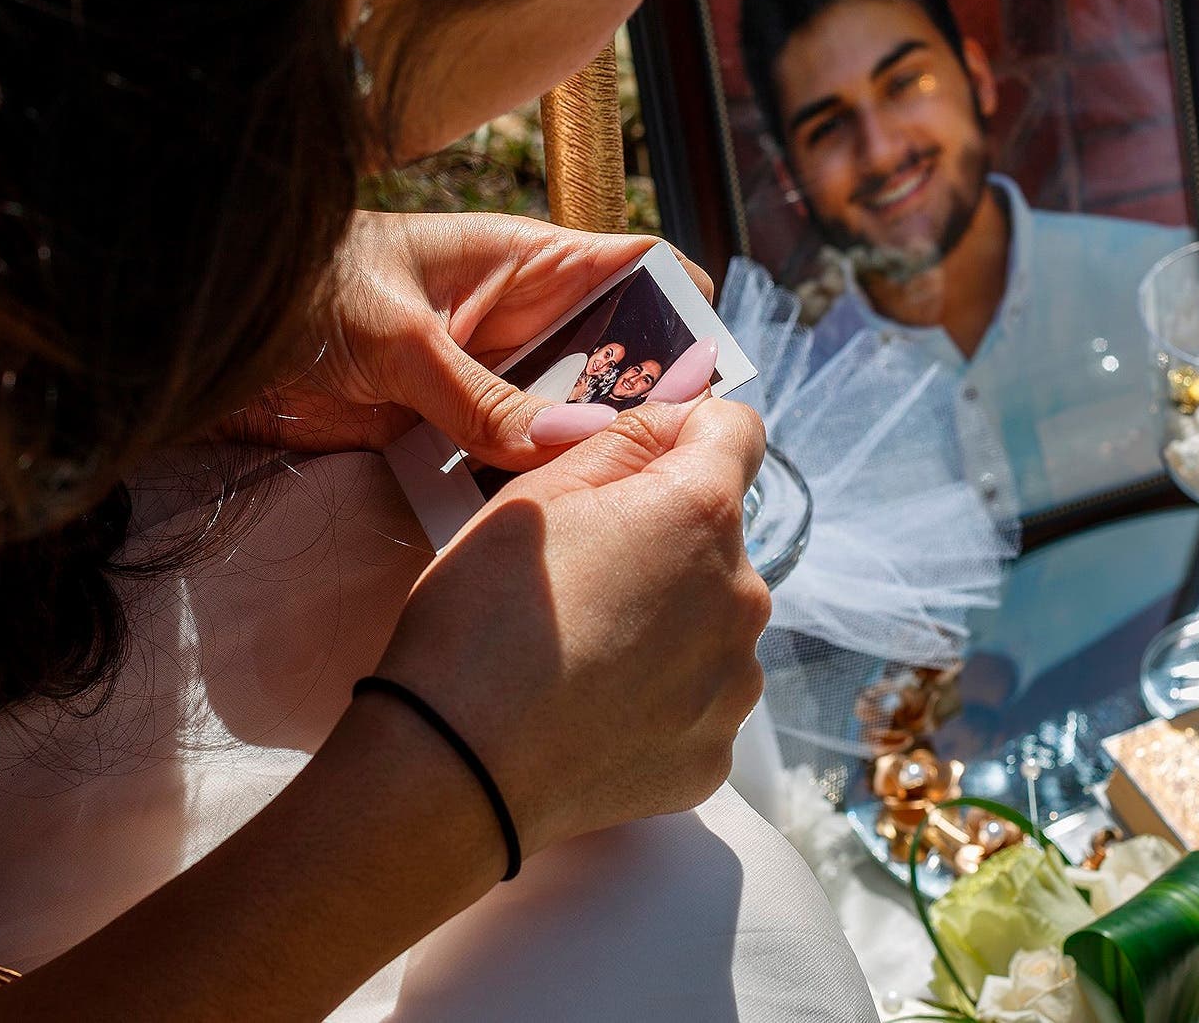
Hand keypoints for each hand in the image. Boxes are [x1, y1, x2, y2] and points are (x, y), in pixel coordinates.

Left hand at [220, 211, 713, 465]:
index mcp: (526, 262)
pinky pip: (506, 464)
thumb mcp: (400, 336)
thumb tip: (570, 447)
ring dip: (583, 460)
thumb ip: (483, 396)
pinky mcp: (446, 431)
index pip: (637, 271)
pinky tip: (542, 529)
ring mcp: (485, 380)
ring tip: (617, 512)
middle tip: (669, 472)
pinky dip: (523, 493)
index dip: (683, 316)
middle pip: (616, 360)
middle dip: (644, 409)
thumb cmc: (305, 291)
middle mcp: (521, 321)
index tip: (708, 383)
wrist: (205, 336)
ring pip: (565, 422)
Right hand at [370, 398, 768, 855]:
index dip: (682, 434)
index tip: (634, 463)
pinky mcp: (716, 753)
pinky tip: (594, 707)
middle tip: (581, 576)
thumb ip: (622, 441)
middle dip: (664, 539)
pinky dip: (659, 694)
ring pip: (712, 619)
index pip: (737, 431)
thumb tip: (674, 426)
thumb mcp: (534, 494)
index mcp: (702, 515)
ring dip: (667, 619)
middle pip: (720, 537)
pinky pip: (699, 697)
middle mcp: (744, 595)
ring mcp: (736, 683)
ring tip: (583, 650)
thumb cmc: (481, 619)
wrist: (455, 771)